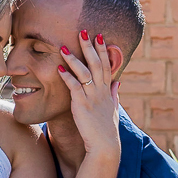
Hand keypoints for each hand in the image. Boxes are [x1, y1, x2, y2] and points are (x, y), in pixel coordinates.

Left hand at [58, 30, 120, 161]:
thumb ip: (114, 94)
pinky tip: (59, 69)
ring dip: (74, 59)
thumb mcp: (113, 109)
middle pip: (96, 64)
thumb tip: (118, 82)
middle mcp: (101, 91)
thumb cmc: (107, 130)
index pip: (106, 66)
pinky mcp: (82, 105)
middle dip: (90, 47)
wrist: (105, 146)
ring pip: (84, 73)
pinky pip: (74, 87)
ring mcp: (92, 97)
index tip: (99, 37)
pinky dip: (67, 77)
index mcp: (108, 91)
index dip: (103, 51)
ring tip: (63, 47)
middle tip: (84, 31)